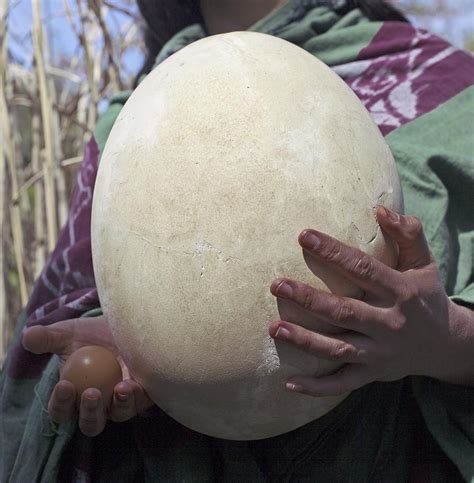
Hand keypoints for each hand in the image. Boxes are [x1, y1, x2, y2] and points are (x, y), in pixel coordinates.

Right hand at [23, 316, 152, 436]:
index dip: (61, 403)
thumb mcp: (68, 333)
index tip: (64, 385)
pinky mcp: (143, 393)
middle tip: (90, 393)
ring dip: (118, 406)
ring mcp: (121, 402)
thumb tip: (28, 336)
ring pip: (118, 415)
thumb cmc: (91, 333)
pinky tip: (133, 384)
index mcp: (74, 396)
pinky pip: (140, 402)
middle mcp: (98, 405)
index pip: (62, 410)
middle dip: (89, 412)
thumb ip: (47, 337)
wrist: (122, 324)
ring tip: (119, 388)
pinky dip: (136, 396)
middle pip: (91, 423)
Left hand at [269, 206, 473, 396]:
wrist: (446, 345)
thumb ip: (408, 234)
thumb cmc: (427, 297)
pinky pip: (343, 383)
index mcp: (401, 292)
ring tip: (274, 328)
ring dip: (305, 341)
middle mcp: (389, 323)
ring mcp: (380, 353)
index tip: (303, 236)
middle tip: (276, 284)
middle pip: (344, 311)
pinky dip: (317, 387)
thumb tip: (380, 209)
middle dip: (308, 298)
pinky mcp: (373, 374)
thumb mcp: (424, 264)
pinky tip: (288, 383)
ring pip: (338, 348)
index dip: (332, 252)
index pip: (363, 268)